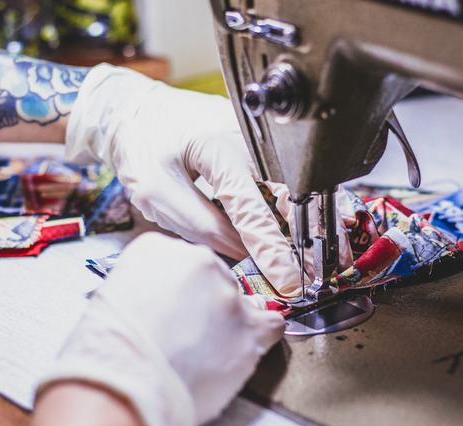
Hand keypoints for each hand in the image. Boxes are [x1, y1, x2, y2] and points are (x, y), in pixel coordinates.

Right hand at [37, 232, 283, 425]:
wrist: (119, 386)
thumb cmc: (105, 352)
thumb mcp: (110, 296)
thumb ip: (144, 285)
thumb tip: (164, 299)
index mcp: (157, 248)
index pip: (182, 259)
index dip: (178, 289)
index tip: (176, 305)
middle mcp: (197, 261)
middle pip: (213, 277)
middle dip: (203, 304)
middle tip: (187, 332)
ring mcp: (227, 295)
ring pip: (240, 300)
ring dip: (227, 322)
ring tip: (205, 349)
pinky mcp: (249, 328)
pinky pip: (271, 322)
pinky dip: (261, 334)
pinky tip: (246, 344)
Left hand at [64, 65, 351, 297]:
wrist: (139, 109)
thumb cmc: (142, 146)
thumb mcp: (157, 193)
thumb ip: (202, 226)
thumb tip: (245, 254)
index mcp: (217, 146)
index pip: (252, 207)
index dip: (272, 248)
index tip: (288, 279)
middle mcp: (248, 138)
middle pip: (288, 195)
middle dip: (306, 238)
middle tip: (318, 274)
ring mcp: (260, 139)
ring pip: (294, 188)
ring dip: (310, 224)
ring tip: (323, 259)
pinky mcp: (262, 145)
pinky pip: (286, 180)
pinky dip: (299, 208)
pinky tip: (312, 230)